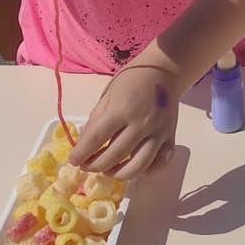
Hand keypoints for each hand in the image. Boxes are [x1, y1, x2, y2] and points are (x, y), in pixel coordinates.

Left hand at [68, 64, 178, 179]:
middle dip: (94, 165)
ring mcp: (158, 133)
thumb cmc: (131, 80)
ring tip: (107, 170)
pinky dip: (147, 171)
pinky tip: (134, 167)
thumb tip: (83, 146)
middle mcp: (141, 123)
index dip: (81, 153)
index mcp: (122, 109)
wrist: (164, 71)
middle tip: (87, 166)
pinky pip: (160, 163)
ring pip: (137, 167)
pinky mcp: (171, 138)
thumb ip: (96, 121)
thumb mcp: (107, 95)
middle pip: (114, 156)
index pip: (96, 139)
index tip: (73, 160)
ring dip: (118, 174)